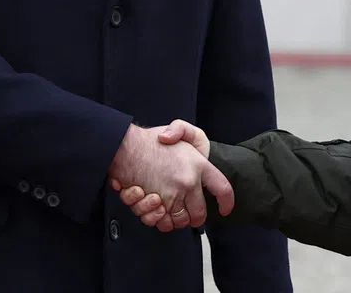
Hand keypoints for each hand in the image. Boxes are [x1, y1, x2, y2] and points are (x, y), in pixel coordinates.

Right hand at [107, 123, 232, 231]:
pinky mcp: (154, 204)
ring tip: (165, 205)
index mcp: (199, 165)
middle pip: (200, 213)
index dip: (226, 202)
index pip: (223, 189)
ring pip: (180, 221)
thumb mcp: (180, 128)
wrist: (124, 148)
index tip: (225, 210)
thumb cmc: (150, 140)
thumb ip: (189, 132)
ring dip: (175, 219)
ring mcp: (172, 195)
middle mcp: (189, 182)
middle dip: (194, 217)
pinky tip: (153, 206)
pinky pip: (161, 222)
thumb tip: (179, 144)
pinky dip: (158, 219)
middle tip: (186, 211)